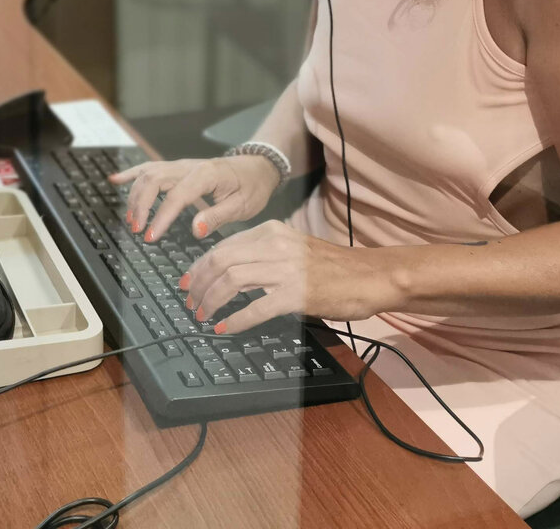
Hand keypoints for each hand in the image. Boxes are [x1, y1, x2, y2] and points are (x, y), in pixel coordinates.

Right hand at [109, 155, 281, 243]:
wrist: (256, 167)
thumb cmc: (250, 186)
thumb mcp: (242, 205)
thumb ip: (217, 216)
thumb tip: (195, 229)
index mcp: (205, 175)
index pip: (176, 196)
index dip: (161, 216)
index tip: (150, 236)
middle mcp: (188, 167)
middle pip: (154, 180)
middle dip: (140, 205)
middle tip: (137, 230)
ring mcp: (180, 166)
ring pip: (148, 174)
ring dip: (135, 196)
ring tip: (130, 220)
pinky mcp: (176, 168)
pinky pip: (148, 167)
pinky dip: (131, 174)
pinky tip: (114, 180)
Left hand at [180, 220, 400, 335]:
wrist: (370, 276)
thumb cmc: (334, 267)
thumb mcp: (293, 247)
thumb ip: (263, 253)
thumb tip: (229, 271)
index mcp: (271, 231)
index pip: (222, 246)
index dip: (199, 267)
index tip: (189, 282)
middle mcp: (275, 245)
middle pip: (220, 261)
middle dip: (199, 284)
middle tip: (190, 302)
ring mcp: (285, 269)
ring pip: (231, 280)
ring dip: (211, 300)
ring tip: (203, 315)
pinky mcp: (296, 294)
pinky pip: (255, 307)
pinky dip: (235, 320)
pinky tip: (224, 328)